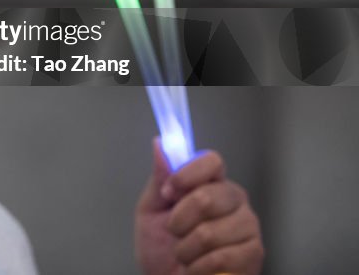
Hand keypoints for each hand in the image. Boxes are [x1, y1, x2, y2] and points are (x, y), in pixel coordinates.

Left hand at [135, 139, 263, 274]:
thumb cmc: (161, 247)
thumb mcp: (151, 210)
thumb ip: (160, 178)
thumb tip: (160, 143)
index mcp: (209, 183)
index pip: (211, 161)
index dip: (188, 174)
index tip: (169, 192)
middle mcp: (234, 199)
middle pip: (208, 196)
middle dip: (179, 221)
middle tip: (174, 232)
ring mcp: (247, 225)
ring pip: (211, 232)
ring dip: (186, 249)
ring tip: (185, 254)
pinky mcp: (254, 253)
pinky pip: (221, 257)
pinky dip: (198, 267)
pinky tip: (196, 269)